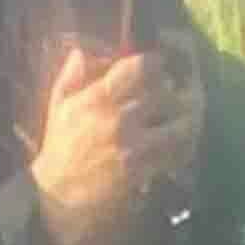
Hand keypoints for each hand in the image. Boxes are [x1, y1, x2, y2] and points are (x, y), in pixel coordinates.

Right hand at [31, 42, 184, 228]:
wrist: (59, 192)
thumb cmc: (60, 145)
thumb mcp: (59, 105)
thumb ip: (71, 76)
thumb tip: (81, 52)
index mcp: (98, 98)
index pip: (139, 68)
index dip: (156, 63)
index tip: (160, 65)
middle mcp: (119, 119)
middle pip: (165, 94)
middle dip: (175, 92)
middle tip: (178, 93)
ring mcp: (133, 146)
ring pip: (177, 126)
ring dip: (186, 121)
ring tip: (186, 118)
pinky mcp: (141, 170)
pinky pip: (174, 156)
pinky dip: (183, 149)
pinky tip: (181, 144)